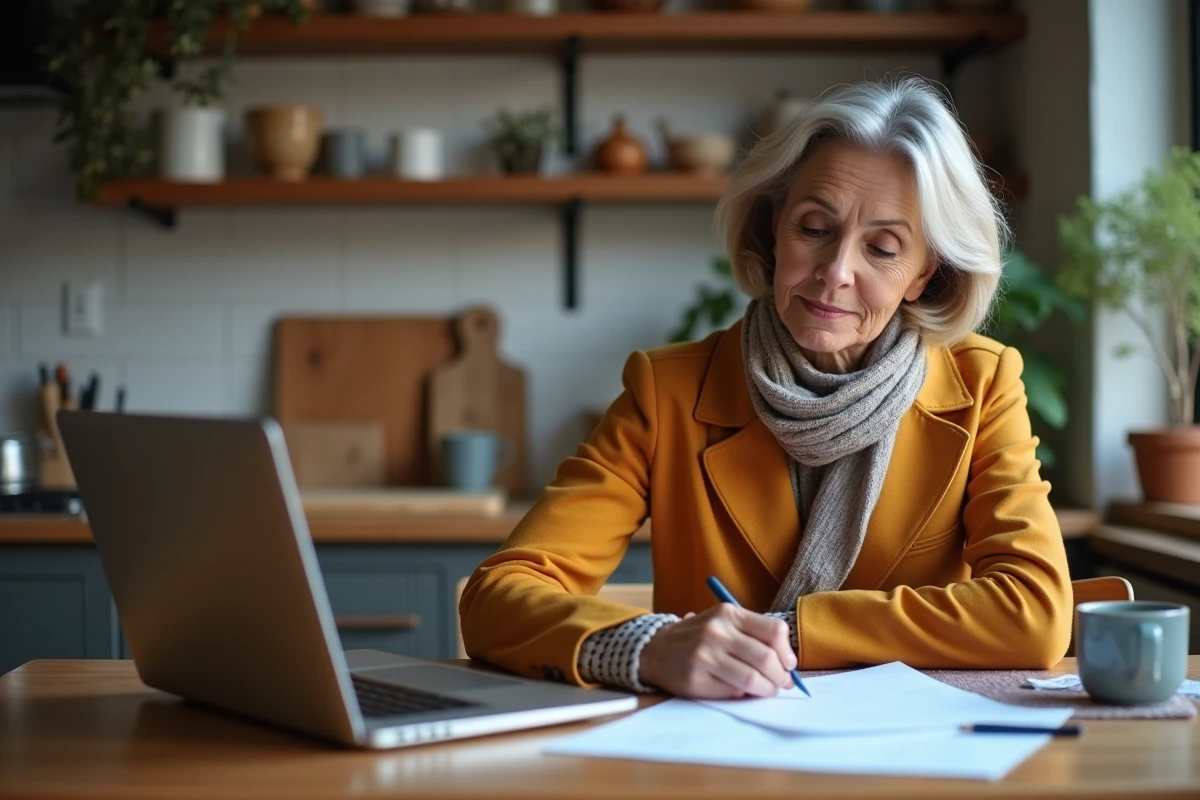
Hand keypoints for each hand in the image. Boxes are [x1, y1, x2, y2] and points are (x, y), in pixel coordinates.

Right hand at [637, 604, 796, 698]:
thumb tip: (787, 664)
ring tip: (766, 690)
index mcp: (728, 613)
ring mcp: (704, 655)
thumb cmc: (699, 638)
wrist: (656, 649)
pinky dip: (743, 694)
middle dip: (781, 676)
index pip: (774, 631)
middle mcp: (716, 631)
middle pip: (767, 658)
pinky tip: (741, 691)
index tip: (788, 664)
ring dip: (767, 689)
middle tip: (781, 683)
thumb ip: (753, 635)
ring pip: (753, 679)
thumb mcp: (723, 623)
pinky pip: (733, 692)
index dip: (788, 652)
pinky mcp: (695, 679)